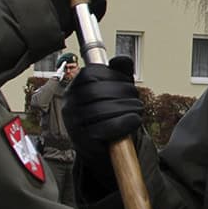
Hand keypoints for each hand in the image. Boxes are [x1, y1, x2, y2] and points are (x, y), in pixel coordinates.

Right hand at [63, 56, 142, 184]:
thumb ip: (119, 73)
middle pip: (96, 91)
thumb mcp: (115, 90)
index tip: (128, 83)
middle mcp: (69, 105)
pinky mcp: (82, 141)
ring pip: (100, 109)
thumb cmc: (109, 116)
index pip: (91, 74)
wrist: (105, 149)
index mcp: (74, 88)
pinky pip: (104, 128)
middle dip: (123, 92)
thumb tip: (122, 59)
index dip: (114, 76)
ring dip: (127, 107)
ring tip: (138, 109)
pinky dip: (124, 123)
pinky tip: (135, 120)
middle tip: (137, 98)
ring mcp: (73, 124)